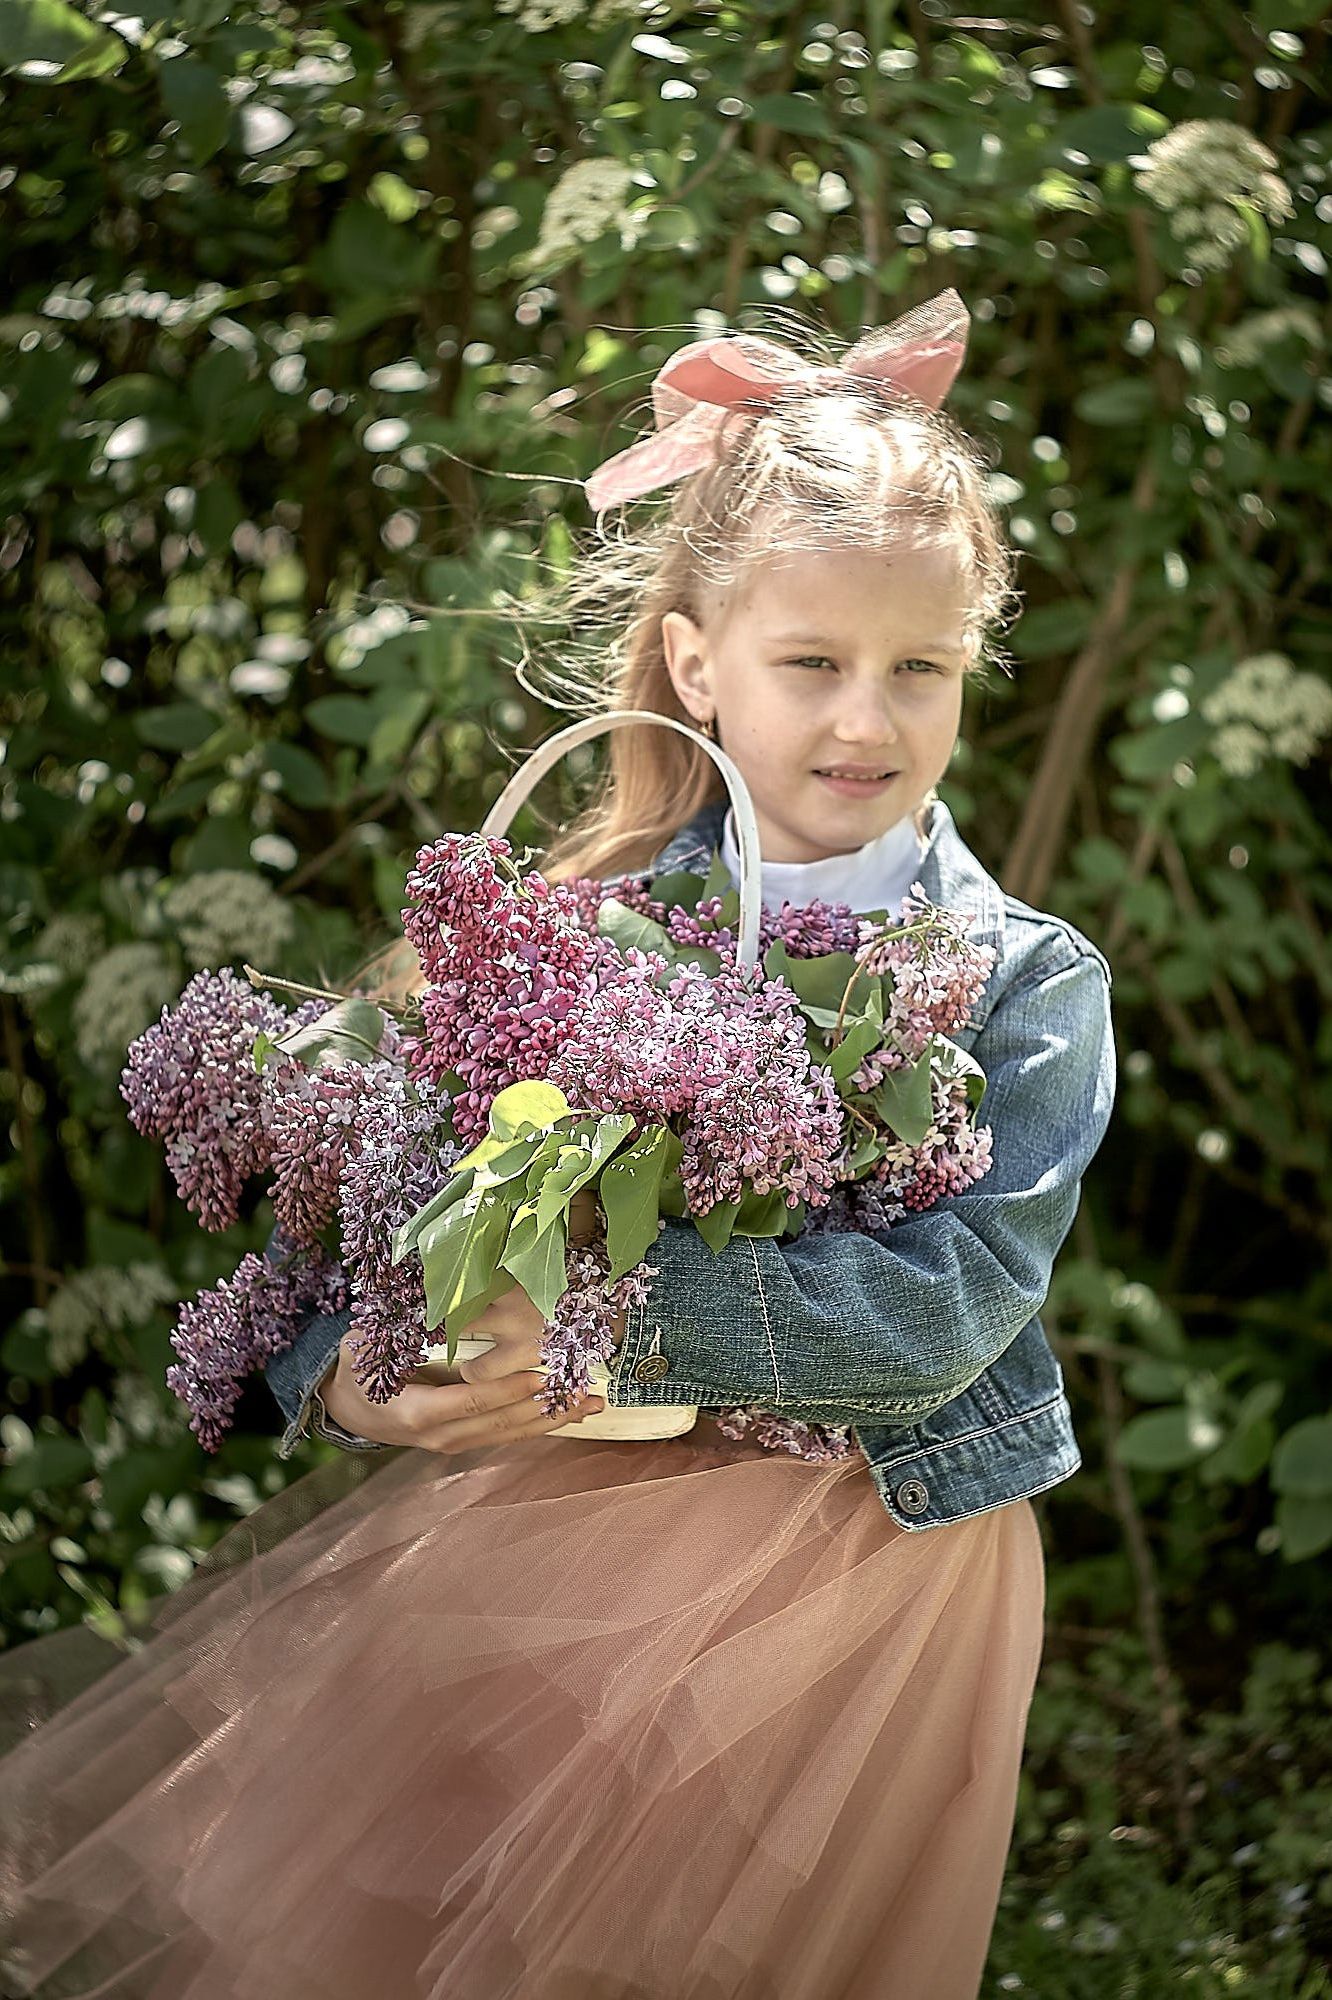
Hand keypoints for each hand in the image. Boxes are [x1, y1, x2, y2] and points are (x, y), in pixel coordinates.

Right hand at [318, 1317, 602, 1453]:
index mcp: (418, 1412)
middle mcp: (440, 1436)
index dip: (508, 1390)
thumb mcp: (365, 1349)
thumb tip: (429, 1313)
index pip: (472, 1402)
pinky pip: (507, 1433)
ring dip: (553, 1420)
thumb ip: (394, 1339)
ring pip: (511, 1433)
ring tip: (592, 1405)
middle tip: (586, 1391)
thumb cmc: (358, 1370)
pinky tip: (569, 1414)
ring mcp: (454, 1442)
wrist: (345, 1407)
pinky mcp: (464, 1440)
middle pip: (502, 1423)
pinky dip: (539, 1423)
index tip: (540, 1374)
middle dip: (546, 1408)